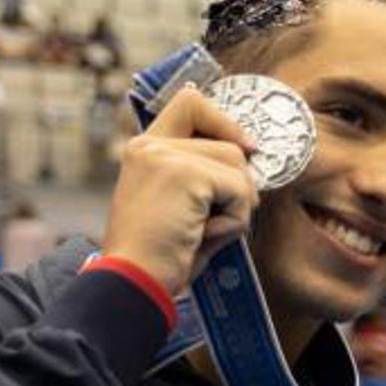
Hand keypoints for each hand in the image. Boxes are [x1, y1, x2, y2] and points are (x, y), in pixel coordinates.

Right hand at [102, 86, 259, 295]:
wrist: (134, 282)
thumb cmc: (158, 257)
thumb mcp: (180, 206)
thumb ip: (205, 177)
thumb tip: (250, 160)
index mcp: (144, 150)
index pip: (191, 103)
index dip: (225, 121)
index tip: (247, 147)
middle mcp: (150, 145)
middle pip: (229, 145)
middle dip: (237, 189)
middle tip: (212, 222)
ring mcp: (165, 156)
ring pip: (238, 167)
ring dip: (235, 208)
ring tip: (202, 231)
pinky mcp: (184, 174)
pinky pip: (239, 191)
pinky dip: (233, 221)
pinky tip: (202, 235)